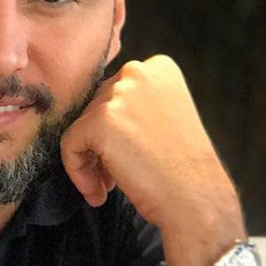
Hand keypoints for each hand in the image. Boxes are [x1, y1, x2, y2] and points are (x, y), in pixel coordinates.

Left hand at [60, 55, 244, 260]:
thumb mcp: (165, 120)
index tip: (127, 157)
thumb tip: (92, 120)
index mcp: (159, 67)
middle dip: (100, 146)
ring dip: (91, 162)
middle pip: (95, 108)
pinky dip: (77, 171)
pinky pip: (70, 144)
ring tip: (106, 188)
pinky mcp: (101, 120)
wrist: (195, 197)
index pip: (115, 94)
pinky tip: (98, 192)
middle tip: (113, 178)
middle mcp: (139, 72)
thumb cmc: (183, 169)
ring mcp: (120, 93)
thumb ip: (134, 109)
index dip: (115, 131)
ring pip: (81, 127)